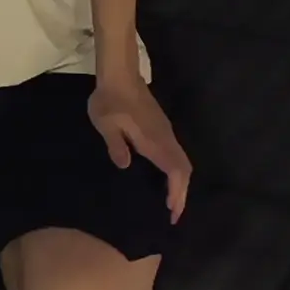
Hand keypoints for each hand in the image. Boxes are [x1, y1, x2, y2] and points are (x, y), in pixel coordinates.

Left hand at [87, 73, 192, 223]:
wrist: (119, 74)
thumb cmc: (109, 100)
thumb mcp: (105, 124)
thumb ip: (116, 145)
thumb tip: (126, 166)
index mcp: (153, 140)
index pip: (174, 170)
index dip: (176, 192)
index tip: (172, 211)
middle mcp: (165, 138)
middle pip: (184, 169)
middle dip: (182, 193)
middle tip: (174, 215)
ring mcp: (165, 132)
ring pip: (182, 161)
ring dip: (180, 183)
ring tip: (171, 202)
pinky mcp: (161, 128)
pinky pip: (175, 154)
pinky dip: (175, 172)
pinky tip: (165, 179)